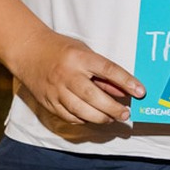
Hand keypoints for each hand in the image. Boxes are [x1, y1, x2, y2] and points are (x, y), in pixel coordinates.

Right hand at [14, 30, 145, 124]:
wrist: (28, 51)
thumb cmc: (61, 50)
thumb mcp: (85, 53)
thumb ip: (103, 74)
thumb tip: (124, 91)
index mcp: (79, 58)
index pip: (108, 70)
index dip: (126, 81)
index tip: (140, 92)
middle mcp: (67, 75)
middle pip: (94, 97)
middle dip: (113, 108)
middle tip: (126, 114)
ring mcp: (56, 90)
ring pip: (81, 111)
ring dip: (100, 118)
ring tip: (112, 118)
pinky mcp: (49, 102)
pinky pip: (69, 116)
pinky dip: (84, 119)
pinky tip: (92, 117)